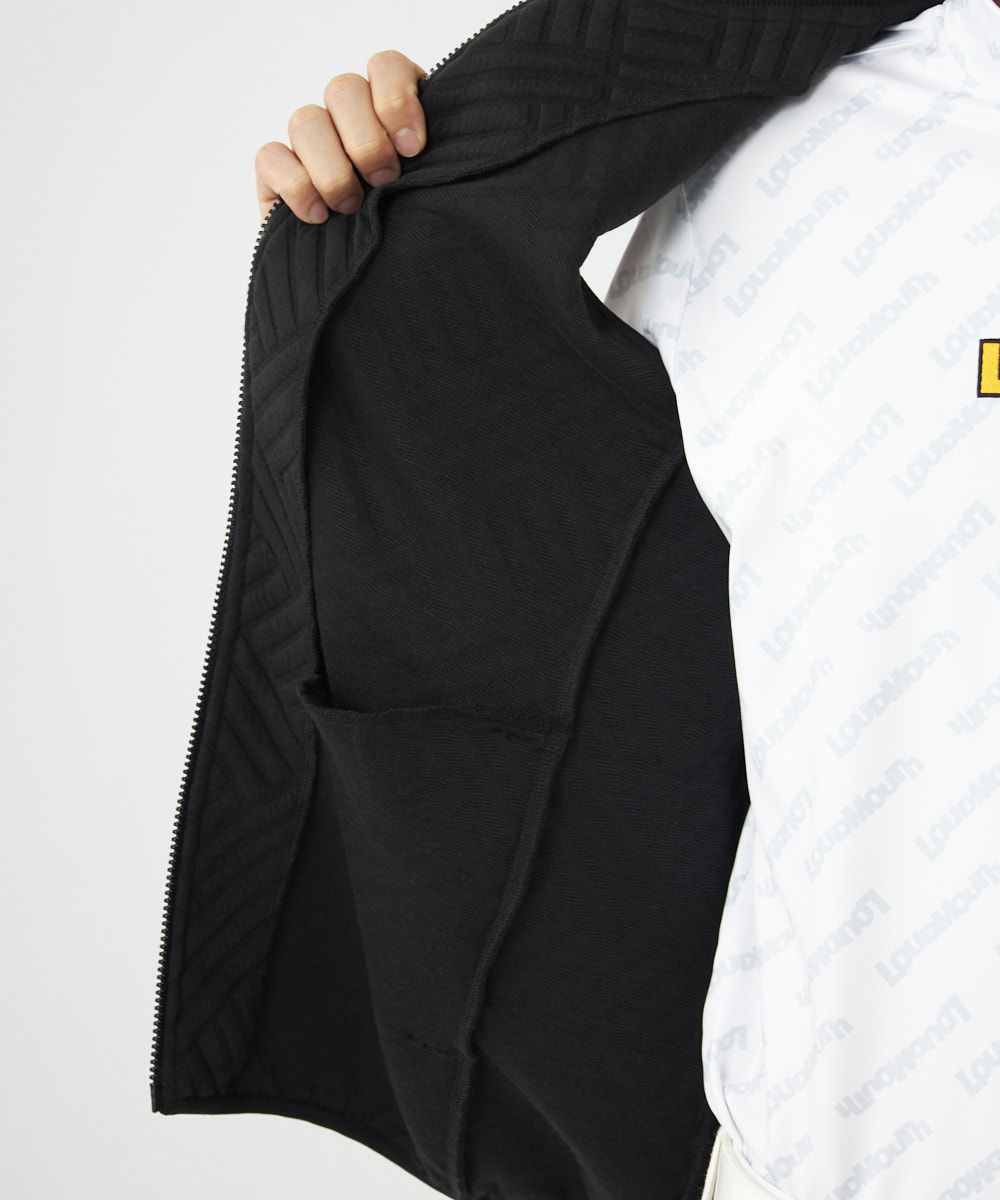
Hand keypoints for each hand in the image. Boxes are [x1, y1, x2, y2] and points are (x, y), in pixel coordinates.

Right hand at [255, 50, 427, 224]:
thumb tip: (417, 152)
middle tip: (384, 180)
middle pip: (343, 90)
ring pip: (306, 120)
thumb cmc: (409, 237)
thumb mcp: (429, 199)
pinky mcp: (276, 172)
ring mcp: (309, 143)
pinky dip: (296, 186)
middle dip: (367, 140)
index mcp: (390, 111)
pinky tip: (319, 216)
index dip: (396, 99)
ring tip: (351, 206)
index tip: (412, 148)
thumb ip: (429, 168)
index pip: (386, 67)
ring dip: (332, 168)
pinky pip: (271, 156)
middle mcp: (347, 118)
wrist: (371, 288)